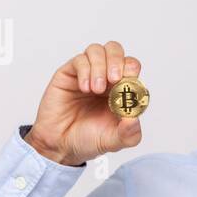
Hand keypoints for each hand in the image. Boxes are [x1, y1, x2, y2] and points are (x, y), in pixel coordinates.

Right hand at [25, 41, 143, 165]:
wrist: (60, 146)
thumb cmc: (88, 140)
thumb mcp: (114, 141)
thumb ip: (129, 133)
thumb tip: (135, 118)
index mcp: (121, 90)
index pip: (131, 66)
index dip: (131, 69)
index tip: (128, 84)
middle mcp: (105, 78)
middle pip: (115, 50)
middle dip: (117, 60)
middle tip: (114, 79)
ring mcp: (87, 74)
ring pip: (97, 50)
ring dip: (100, 66)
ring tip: (96, 89)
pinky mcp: (69, 75)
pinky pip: (79, 60)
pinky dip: (85, 71)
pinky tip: (85, 89)